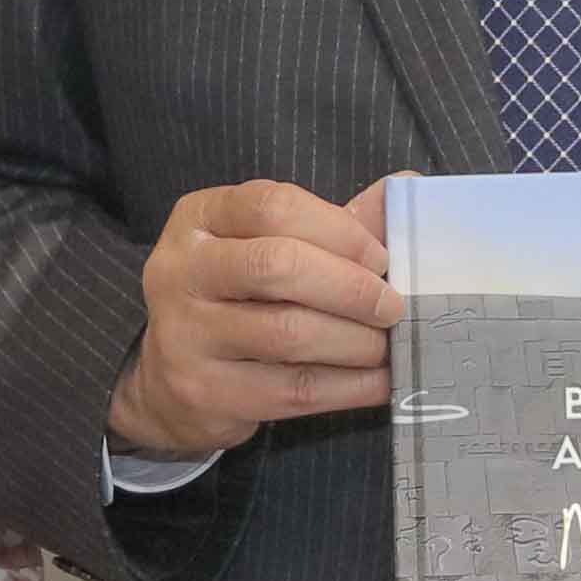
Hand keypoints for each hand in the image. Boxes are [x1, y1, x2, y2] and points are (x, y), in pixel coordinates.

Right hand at [110, 177, 394, 459]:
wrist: (170, 380)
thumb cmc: (239, 298)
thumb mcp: (272, 246)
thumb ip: (334, 223)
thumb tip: (410, 188)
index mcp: (200, 218)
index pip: (273, 206)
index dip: (340, 231)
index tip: (382, 258)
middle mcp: (181, 269)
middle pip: (277, 265)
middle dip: (351, 288)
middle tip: (392, 307)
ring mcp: (183, 333)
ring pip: (288, 333)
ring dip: (356, 342)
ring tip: (387, 346)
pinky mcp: (202, 391)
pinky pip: (291, 389)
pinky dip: (349, 386)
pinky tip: (379, 381)